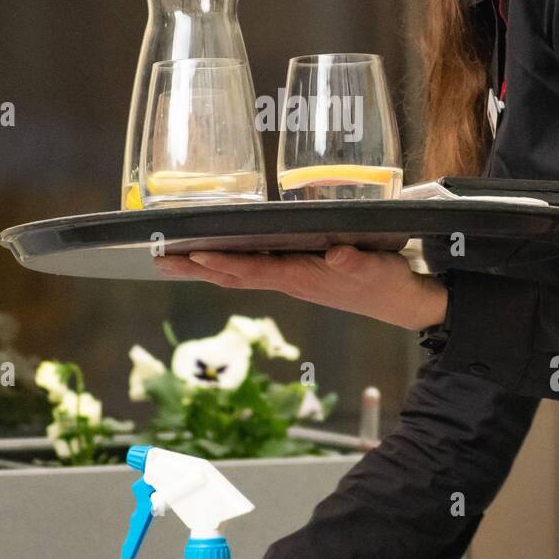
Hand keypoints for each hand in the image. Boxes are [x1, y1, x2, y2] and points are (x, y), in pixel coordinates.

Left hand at [154, 245, 448, 330]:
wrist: (401, 303)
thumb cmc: (388, 282)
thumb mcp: (376, 268)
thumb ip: (356, 262)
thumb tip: (336, 255)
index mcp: (301, 275)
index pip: (252, 268)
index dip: (222, 262)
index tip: (191, 255)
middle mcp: (288, 279)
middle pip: (232, 275)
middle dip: (195, 268)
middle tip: (158, 259)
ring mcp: (290, 279)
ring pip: (237, 274)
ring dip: (204, 268)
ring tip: (171, 260)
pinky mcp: (296, 275)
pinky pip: (252, 270)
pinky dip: (227, 264)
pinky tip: (214, 257)